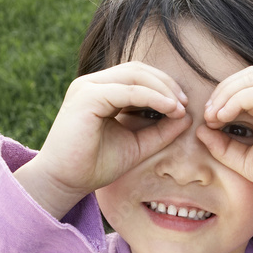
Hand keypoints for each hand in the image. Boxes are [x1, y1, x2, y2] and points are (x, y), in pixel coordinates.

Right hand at [15, 62, 190, 217]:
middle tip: (185, 102)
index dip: (164, 85)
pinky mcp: (86, 97)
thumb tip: (188, 116)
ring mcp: (87, 87)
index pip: (138, 75)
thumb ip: (161, 130)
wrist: (64, 182)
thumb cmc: (95, 165)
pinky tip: (169, 109)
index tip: (183, 105)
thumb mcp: (137, 144)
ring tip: (180, 107)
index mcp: (101, 91)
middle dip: (166, 83)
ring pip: (134, 75)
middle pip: (138, 69)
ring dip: (162, 89)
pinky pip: (126, 90)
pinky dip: (151, 97)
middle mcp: (92, 84)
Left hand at [196, 67, 252, 228]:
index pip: (251, 83)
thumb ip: (224, 144)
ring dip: (226, 94)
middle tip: (207, 114)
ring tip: (212, 116)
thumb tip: (200, 129)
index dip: (226, 95)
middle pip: (250, 75)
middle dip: (223, 90)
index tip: (209, 119)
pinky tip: (222, 118)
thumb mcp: (247, 159)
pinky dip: (235, 101)